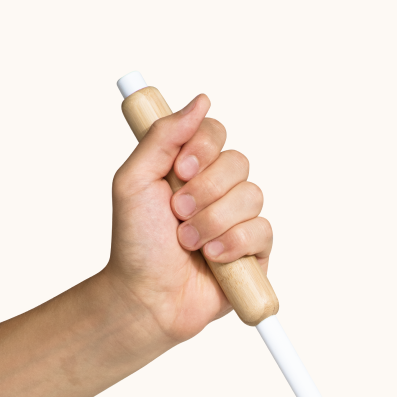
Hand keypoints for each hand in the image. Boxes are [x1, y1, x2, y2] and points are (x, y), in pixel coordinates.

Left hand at [104, 94, 272, 344]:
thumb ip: (162, 136)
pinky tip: (212, 259)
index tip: (181, 170)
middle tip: (178, 215)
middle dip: (205, 192)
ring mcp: (238, 219)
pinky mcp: (255, 251)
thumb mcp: (134, 181)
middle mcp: (216, 190)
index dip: (203, 148)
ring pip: (251, 196)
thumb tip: (201, 100)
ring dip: (214, 222)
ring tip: (189, 244)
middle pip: (238, 162)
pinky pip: (262, 230)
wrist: (147, 296)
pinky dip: (233, 244)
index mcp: (189, 168)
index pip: (215, 132)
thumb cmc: (136, 244)